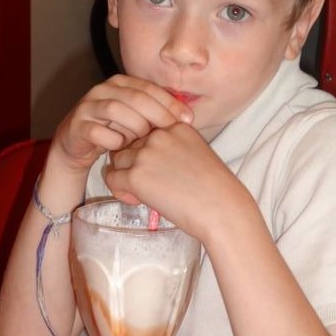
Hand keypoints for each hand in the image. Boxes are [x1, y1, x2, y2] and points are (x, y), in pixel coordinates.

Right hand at [53, 75, 192, 173]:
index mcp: (120, 83)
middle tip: (170, 132)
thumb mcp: (138, 120)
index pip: (149, 88)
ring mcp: (87, 106)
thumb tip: (188, 117)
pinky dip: (113, 140)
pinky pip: (97, 131)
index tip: (188, 120)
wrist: (78, 146)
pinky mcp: (77, 125)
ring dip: (134, 127)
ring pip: (115, 109)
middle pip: (135, 97)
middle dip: (157, 115)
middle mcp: (102, 89)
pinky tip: (122, 148)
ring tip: (143, 140)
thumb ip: (157, 114)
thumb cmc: (115, 132)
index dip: (170, 103)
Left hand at [106, 122, 247, 240]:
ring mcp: (146, 154)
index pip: (147, 134)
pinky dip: (121, 192)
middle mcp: (159, 135)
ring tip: (146, 195)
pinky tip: (139, 201)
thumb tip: (146, 162)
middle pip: (130, 146)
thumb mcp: (197, 155)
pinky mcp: (136, 175)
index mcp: (176, 126)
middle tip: (154, 186)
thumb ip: (172, 150)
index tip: (164, 172)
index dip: (149, 154)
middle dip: (135, 166)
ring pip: (118, 161)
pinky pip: (112, 180)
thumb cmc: (216, 190)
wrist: (223, 209)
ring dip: (126, 178)